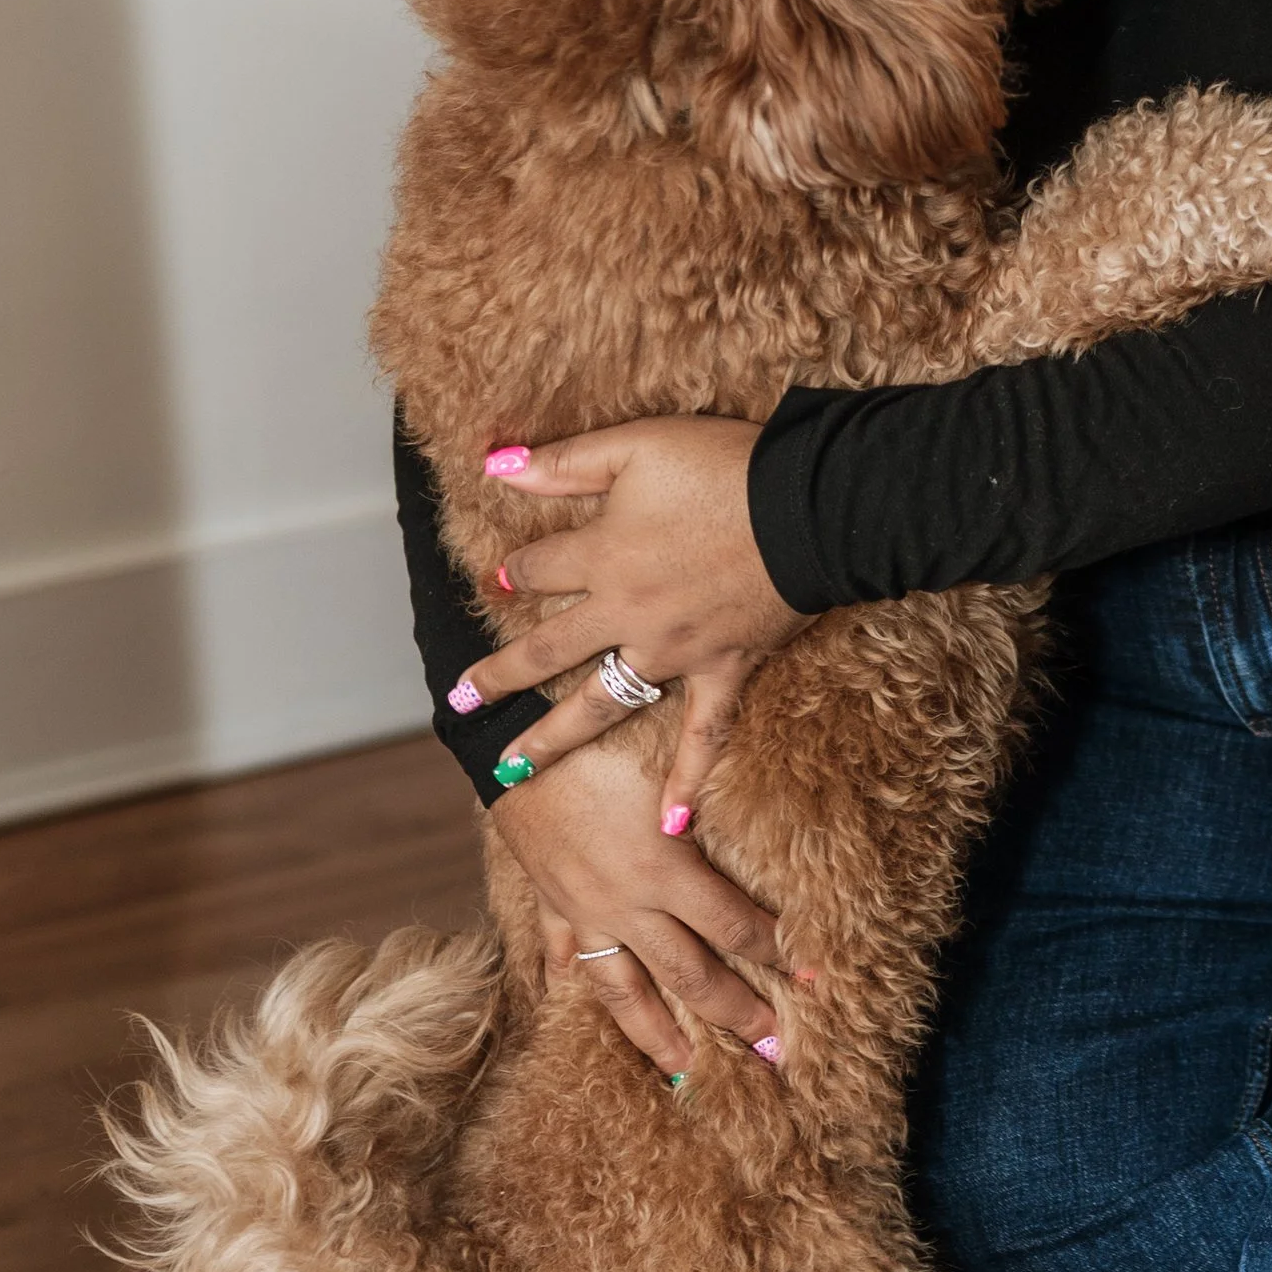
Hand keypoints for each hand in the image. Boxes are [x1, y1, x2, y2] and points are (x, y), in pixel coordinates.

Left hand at [455, 414, 809, 822]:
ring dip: (552, 739)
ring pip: (601, 704)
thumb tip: (495, 463)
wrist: (812, 504)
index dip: (515, 570)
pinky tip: (669, 826)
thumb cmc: (725, 465)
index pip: (538, 568)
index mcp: (603, 556)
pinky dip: (689, 782)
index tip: (498, 579)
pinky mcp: (726, 670)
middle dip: (500, 675)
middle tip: (459, 700)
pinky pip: (704, 737)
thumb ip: (565, 461)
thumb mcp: (636, 444)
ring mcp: (675, 651)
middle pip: (548, 650)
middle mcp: (627, 613)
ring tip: (510, 770)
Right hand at [487, 739, 786, 1076]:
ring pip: (624, 991)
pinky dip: (566, 986)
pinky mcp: (547, 901)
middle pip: (690, 976)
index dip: (777, 952)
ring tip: (683, 1074)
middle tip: (773, 1050)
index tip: (813, 977)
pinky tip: (573, 1011)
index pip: (734, 926)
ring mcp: (582, 911)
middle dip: (736, 1015)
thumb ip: (711, 804)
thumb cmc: (603, 738)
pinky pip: (559, 955)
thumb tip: (771, 820)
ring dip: (657, 1037)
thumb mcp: (670, 765)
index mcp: (665, 871)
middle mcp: (625, 904)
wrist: (511, 739)